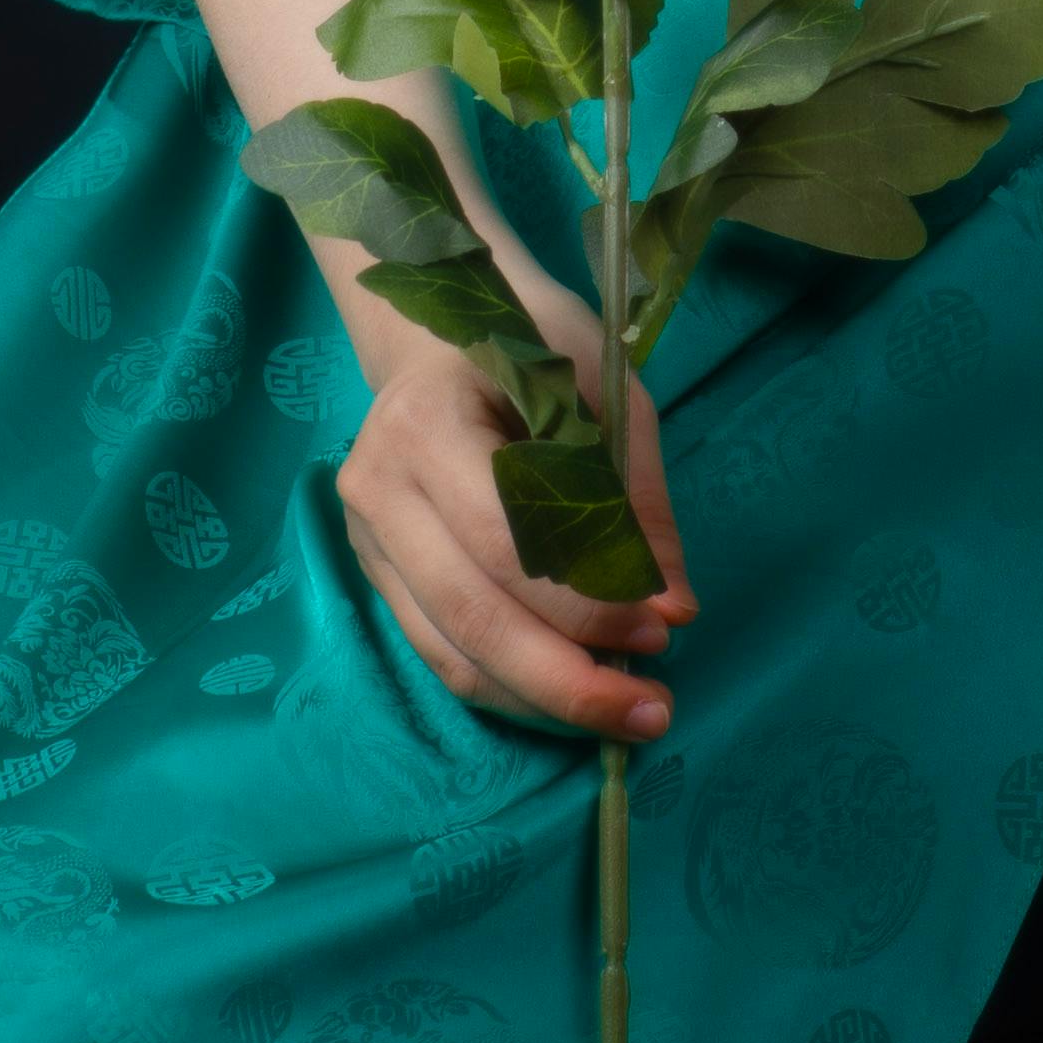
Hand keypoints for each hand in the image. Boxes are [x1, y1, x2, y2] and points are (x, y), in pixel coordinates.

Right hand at [329, 250, 694, 746]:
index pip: (506, 542)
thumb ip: (636, 494)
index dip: (585, 600)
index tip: (662, 627)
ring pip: (452, 653)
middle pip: (473, 616)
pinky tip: (570, 694)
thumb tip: (674, 607)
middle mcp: (377, 489)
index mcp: (425, 424)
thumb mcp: (603, 387)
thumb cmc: (529, 340)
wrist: (435, 327)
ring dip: (543, 699)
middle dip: (568, 679)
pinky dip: (511, 687)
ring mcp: (367, 539)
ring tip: (623, 714)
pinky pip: (441, 653)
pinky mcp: (376, 573)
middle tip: (651, 709)